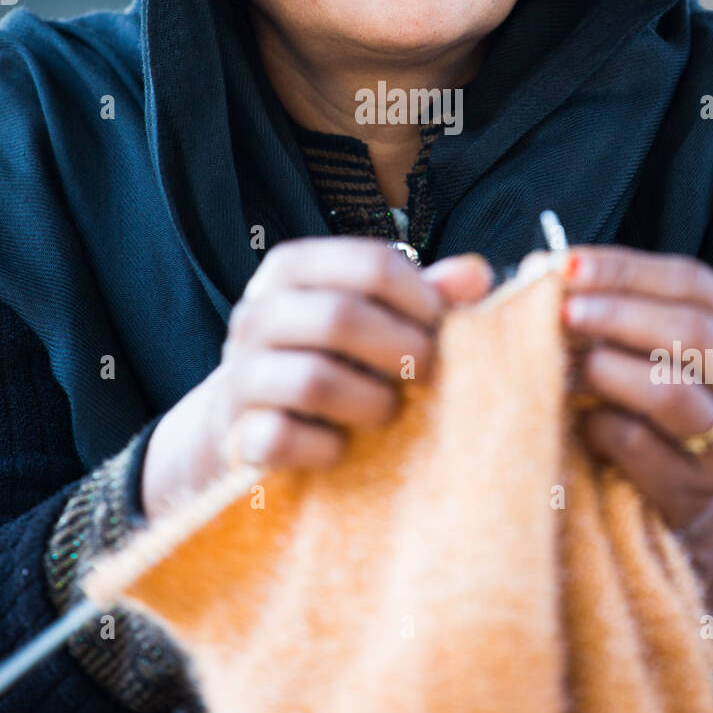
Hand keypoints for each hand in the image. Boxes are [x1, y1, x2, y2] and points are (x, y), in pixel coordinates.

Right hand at [141, 238, 492, 522]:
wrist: (243, 416)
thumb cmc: (327, 354)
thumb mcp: (372, 315)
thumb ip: (424, 296)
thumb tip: (477, 275)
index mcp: (293, 268)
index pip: (371, 263)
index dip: (422, 298)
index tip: (442, 326)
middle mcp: (257, 313)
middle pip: (340, 318)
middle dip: (402, 350)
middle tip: (427, 373)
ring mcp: (240, 374)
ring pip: (313, 381)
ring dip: (371, 402)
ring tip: (389, 410)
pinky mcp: (235, 433)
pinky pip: (283, 440)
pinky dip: (325, 448)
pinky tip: (342, 448)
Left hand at [553, 246, 712, 632]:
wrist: (693, 491)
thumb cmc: (663, 395)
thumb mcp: (658, 347)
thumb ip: (618, 303)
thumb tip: (543, 267)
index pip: (693, 282)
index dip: (627, 269)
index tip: (567, 264)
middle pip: (691, 331)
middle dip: (617, 314)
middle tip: (562, 311)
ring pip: (669, 391)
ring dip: (606, 369)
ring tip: (566, 363)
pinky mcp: (700, 486)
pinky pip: (638, 443)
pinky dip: (598, 423)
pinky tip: (579, 418)